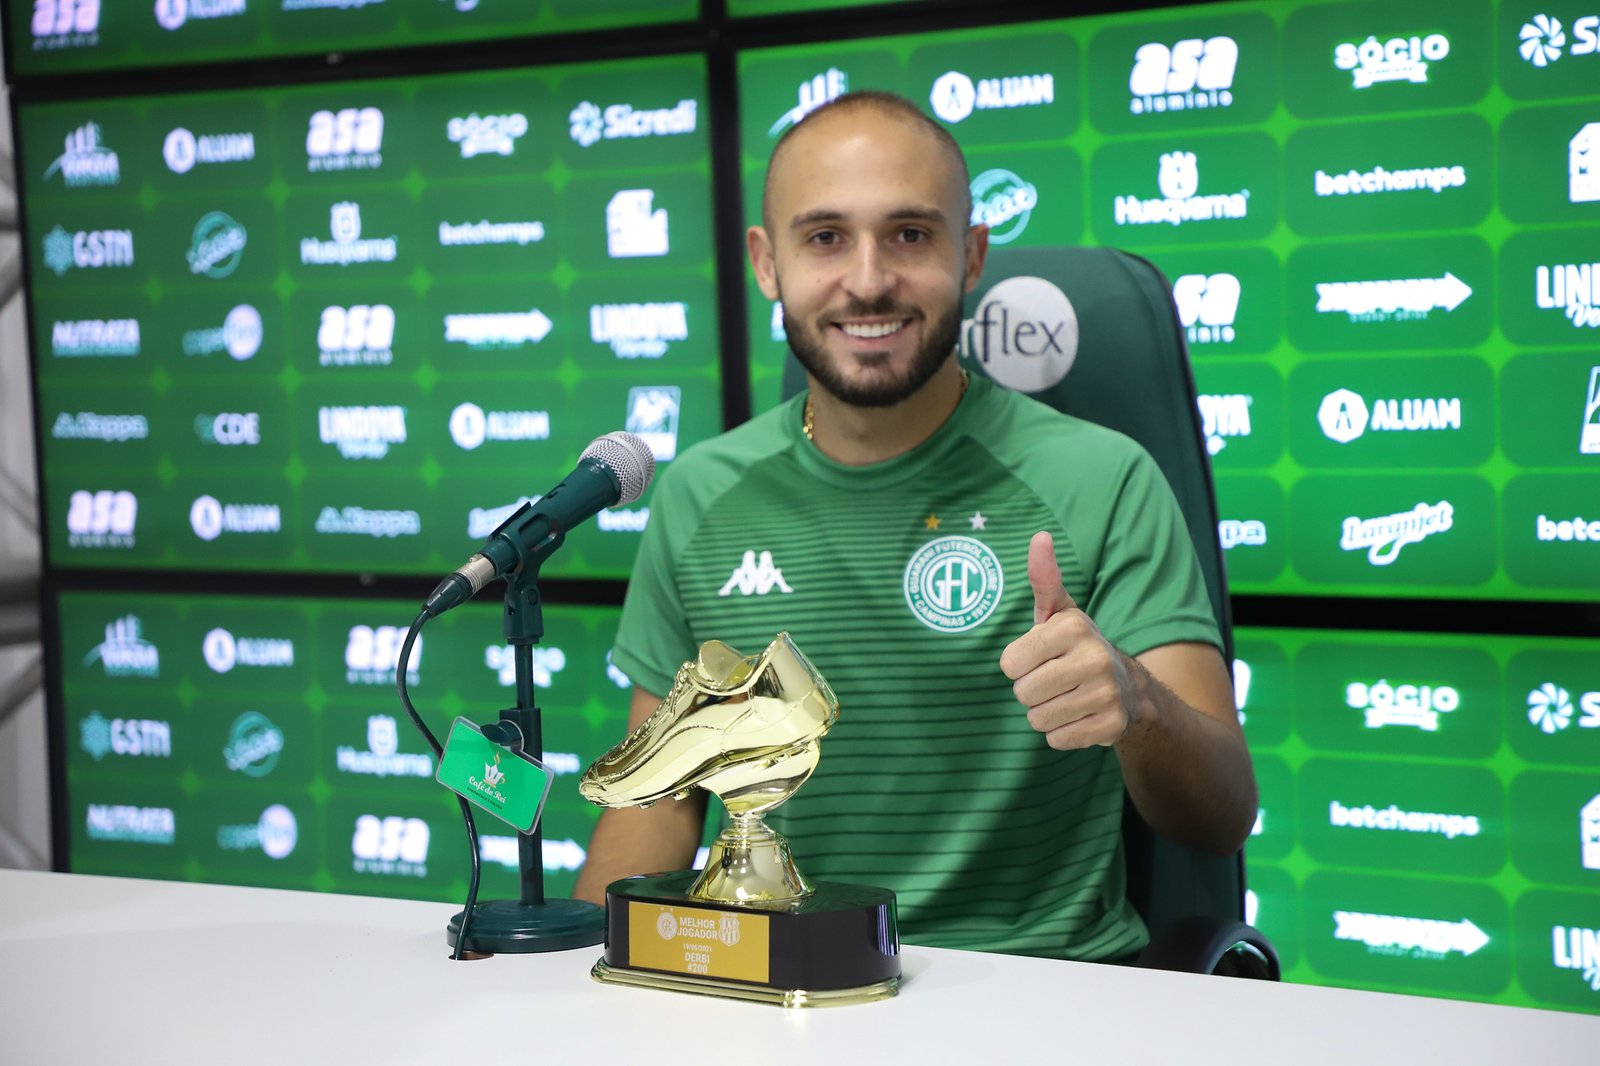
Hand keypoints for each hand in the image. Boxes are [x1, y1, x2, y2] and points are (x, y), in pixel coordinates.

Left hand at [999, 531, 1138, 749]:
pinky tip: (1080, 715)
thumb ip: (1044, 578)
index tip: (1040, 657)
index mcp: (1073, 627)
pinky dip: (1062, 732)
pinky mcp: (1111, 726)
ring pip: (1037, 719)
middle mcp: (1094, 658)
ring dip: (1045, 712)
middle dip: (1031, 690)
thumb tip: (1039, 537)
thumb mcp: (1059, 612)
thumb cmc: (1077, 646)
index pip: (1009, 663)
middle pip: (1022, 693)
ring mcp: (1106, 694)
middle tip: (1055, 680)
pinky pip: (1057, 739)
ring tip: (1067, 696)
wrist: (1131, 688)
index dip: (1018, 664)